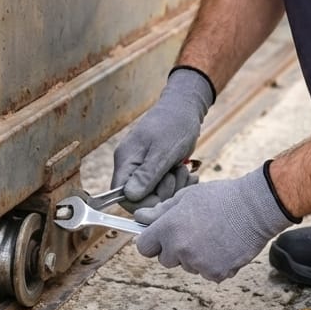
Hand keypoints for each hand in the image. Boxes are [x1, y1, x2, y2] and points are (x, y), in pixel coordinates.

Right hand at [112, 68, 213, 206]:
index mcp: (126, 160)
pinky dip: (179, 184)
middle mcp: (131, 166)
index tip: (163, 195)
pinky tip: (188, 173)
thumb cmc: (175, 123)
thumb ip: (147, 174)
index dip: (143, 203)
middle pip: (141, 198)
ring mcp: (144, 168)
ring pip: (156, 194)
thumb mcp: (164, 150)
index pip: (122, 196)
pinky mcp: (157, 169)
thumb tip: (130, 196)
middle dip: (163, 193)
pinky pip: (165, 186)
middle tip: (178, 176)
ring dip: (175, 187)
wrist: (185, 106)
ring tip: (184, 171)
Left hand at [134, 167, 292, 281]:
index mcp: (169, 229)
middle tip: (195, 231)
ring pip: (188, 266)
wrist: (256, 207)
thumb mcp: (187, 196)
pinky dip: (215, 264)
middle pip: (166, 259)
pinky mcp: (216, 273)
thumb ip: (161, 211)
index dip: (153, 241)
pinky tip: (225, 246)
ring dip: (196, 257)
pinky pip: (208, 273)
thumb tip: (140, 217)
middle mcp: (180, 249)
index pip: (144, 247)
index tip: (161, 237)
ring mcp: (198, 264)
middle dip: (175, 249)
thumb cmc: (223, 197)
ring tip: (214, 235)